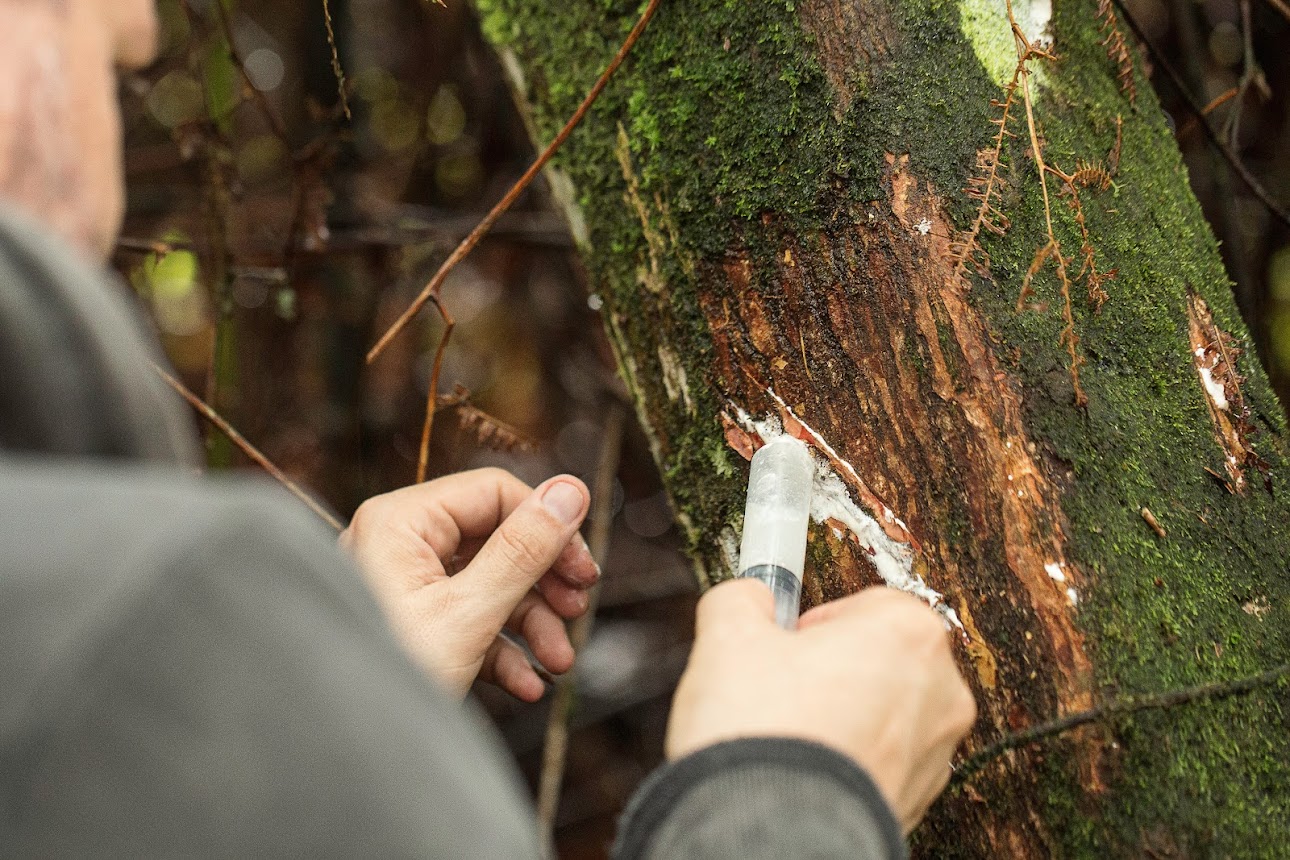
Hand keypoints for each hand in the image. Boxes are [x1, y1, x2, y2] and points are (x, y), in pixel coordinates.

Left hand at [340, 468, 598, 701]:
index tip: (584, 573)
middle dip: (544, 584)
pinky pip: (469, 622)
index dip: (548, 529)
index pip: (496, 493)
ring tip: (559, 664)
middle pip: (497, 540)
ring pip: (489, 585)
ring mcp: (403, 587)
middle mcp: (399, 544)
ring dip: (533, 624)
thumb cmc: (390, 679)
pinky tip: (528, 685)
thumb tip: (572, 490)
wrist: (344, 758)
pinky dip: (503, 650)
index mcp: (401, 522)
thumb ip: (524, 550)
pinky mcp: (412, 627)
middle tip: (578, 611)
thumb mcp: (469, 614)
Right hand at [664, 580, 975, 832]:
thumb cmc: (766, 730)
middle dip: (829, 669)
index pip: (865, 602)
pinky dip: (846, 761)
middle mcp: (940, 690)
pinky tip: (802, 769)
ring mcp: (936, 752)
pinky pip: (879, 762)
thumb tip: (746, 597)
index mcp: (909, 632)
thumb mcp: (729, 636)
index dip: (813, 622)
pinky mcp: (918, 800)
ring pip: (882, 713)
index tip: (782, 640)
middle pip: (879, 657)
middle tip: (778, 687)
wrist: (773, 834)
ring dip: (840, 716)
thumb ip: (742, 598)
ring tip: (786, 732)